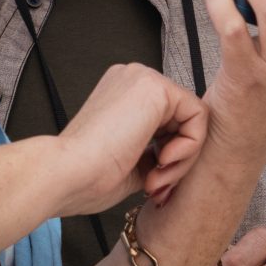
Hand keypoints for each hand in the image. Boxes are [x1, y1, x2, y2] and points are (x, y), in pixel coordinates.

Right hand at [57, 63, 207, 214]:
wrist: (67, 175)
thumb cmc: (87, 177)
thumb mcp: (131, 164)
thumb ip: (155, 153)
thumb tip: (176, 160)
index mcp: (121, 96)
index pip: (168, 122)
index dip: (167, 158)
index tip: (152, 184)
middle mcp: (132, 81)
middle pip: (183, 119)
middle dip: (177, 160)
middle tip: (156, 185)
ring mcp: (142, 79)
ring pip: (193, 118)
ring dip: (183, 158)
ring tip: (157, 179)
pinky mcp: (155, 87)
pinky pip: (198, 115)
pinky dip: (190, 146)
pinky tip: (164, 161)